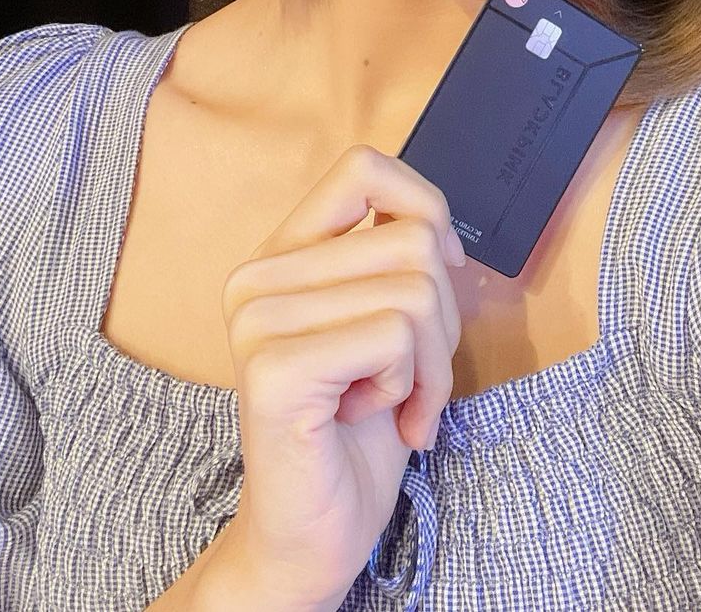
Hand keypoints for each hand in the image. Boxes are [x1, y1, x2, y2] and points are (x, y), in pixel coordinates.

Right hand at [209, 144, 466, 609]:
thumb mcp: (385, 321)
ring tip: (397, 402)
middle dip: (443, 318)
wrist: (312, 533)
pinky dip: (412, 385)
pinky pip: (395, 335)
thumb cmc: (358, 428)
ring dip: (432, 361)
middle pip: (412, 239)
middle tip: (414, 376)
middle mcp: (257, 277)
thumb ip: (394, 258)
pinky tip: (376, 417)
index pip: (365, 168)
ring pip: (415, 289)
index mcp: (281, 253)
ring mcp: (258, 320)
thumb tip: (437, 224)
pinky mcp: (274, 368)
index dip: (424, 207)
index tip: (439, 270)